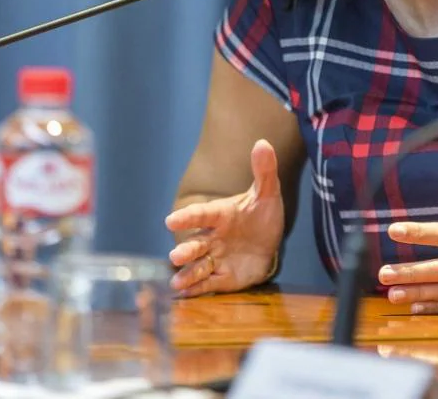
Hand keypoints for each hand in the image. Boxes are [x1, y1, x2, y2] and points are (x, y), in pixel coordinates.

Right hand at [164, 139, 283, 296]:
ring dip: (187, 273)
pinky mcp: (223, 277)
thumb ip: (264, 170)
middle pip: (197, 243)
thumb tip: (263, 143)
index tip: (170, 221)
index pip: (203, 214)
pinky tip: (184, 294)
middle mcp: (214, 237)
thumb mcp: (268, 192)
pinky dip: (197, 289)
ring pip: (199, 266)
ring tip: (176, 280)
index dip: (188, 217)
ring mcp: (217, 258)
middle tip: (175, 256)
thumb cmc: (261, 214)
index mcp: (221, 214)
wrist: (267, 241)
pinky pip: (209, 283)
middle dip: (186, 250)